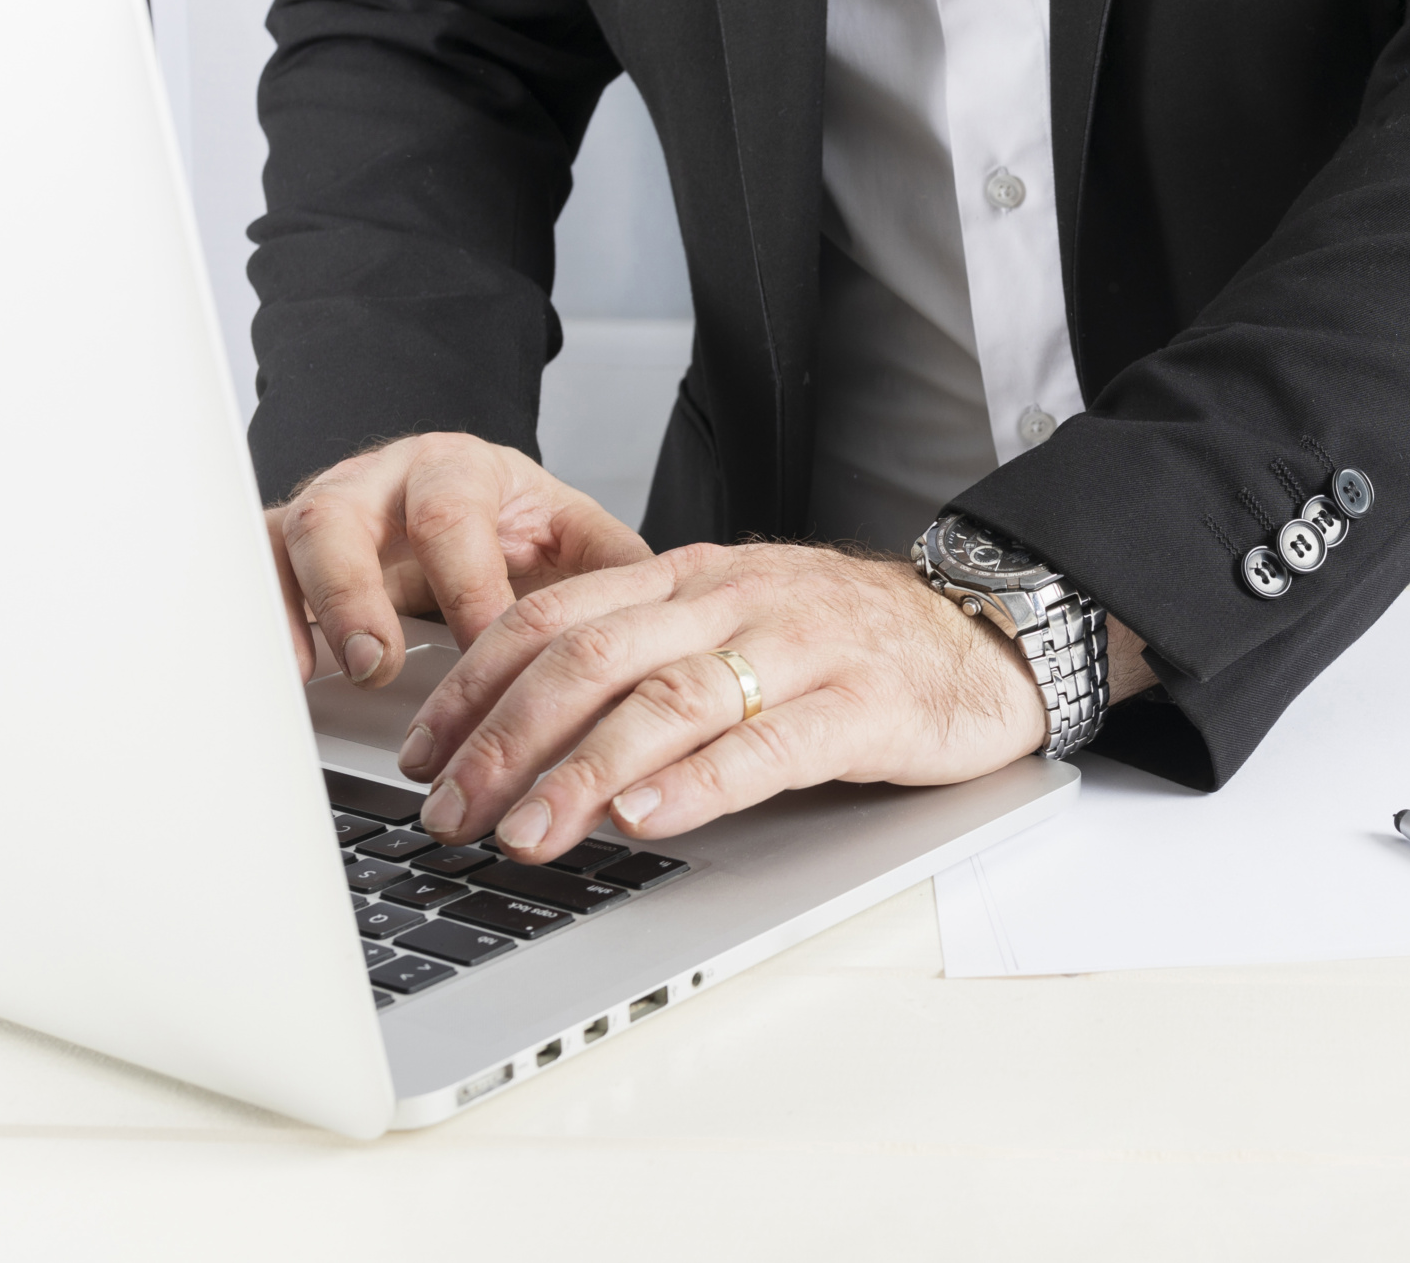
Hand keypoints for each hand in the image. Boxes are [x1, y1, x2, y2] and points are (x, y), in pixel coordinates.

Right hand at [268, 433, 652, 688]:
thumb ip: (614, 571)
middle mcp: (381, 480)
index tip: (482, 648)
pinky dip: (263, 619)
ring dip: (306, 608)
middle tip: (378, 661)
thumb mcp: (574, 540)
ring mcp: (324, 511)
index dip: (465, 586)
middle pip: (348, 512)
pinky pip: (251, 572)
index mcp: (460, 469)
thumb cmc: (519, 529)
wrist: (468, 504)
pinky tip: (280, 674)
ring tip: (323, 671)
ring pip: (290, 539)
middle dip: (359, 591)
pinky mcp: (283, 550)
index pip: (453, 516)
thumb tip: (665, 617)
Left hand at [396, 542, 1057, 857]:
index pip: (554, 615)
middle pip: (592, 657)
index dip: (475, 683)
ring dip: (582, 771)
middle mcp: (734, 600)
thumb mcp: (735, 623)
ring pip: (667, 699)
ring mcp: (800, 647)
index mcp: (691, 577)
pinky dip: (700, 782)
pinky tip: (648, 818)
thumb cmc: (850, 642)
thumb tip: (525, 728)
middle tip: (450, 811)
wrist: (989, 633)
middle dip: (506, 738)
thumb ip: (648, 654)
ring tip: (528, 833)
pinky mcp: (863, 704)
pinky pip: (770, 743)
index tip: (419, 752)